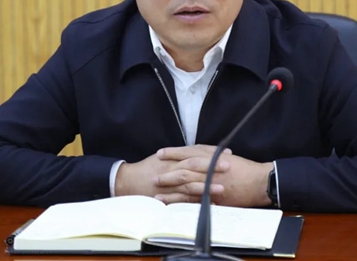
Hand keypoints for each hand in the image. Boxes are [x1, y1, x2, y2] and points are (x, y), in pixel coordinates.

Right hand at [115, 145, 231, 202]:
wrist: (128, 180)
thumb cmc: (147, 168)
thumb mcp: (164, 158)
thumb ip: (180, 156)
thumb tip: (199, 154)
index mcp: (174, 157)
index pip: (196, 152)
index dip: (212, 152)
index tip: (227, 152)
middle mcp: (172, 168)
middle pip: (195, 165)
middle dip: (212, 166)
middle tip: (228, 165)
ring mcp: (170, 184)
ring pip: (190, 183)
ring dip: (207, 185)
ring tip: (222, 187)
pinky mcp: (166, 197)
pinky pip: (183, 200)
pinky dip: (196, 202)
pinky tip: (209, 204)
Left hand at [156, 147, 272, 207]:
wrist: (260, 182)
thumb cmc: (245, 169)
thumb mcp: (226, 156)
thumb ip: (211, 153)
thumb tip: (196, 152)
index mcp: (212, 158)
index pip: (188, 153)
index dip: (173, 153)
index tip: (160, 153)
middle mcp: (210, 170)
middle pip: (184, 169)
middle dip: (167, 172)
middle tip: (153, 174)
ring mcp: (211, 185)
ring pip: (186, 186)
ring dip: (170, 189)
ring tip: (156, 192)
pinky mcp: (214, 199)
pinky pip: (195, 201)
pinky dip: (182, 203)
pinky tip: (172, 205)